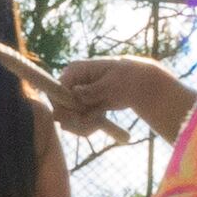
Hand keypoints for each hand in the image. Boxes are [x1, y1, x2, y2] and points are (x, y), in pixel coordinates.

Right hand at [52, 52, 194, 138]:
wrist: (139, 85)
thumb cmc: (126, 78)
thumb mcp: (111, 84)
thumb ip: (92, 90)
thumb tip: (74, 93)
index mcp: (75, 70)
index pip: (57, 90)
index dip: (63, 106)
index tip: (76, 117)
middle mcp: (71, 83)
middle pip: (60, 107)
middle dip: (74, 120)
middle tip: (93, 125)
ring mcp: (75, 96)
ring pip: (67, 118)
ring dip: (82, 125)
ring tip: (99, 122)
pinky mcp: (82, 108)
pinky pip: (77, 123)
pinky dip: (87, 127)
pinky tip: (100, 122)